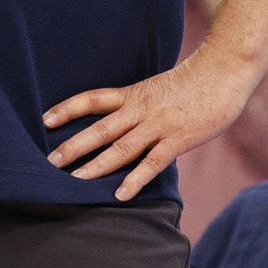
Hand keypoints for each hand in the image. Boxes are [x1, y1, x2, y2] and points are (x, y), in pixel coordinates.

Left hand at [42, 50, 251, 201]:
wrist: (222, 73)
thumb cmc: (192, 82)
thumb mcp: (156, 88)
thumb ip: (138, 105)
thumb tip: (120, 121)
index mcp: (133, 94)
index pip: (92, 99)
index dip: (67, 108)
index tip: (45, 120)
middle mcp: (140, 110)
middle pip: (100, 128)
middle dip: (74, 146)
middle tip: (50, 161)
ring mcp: (158, 126)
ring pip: (121, 148)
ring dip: (97, 165)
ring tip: (75, 181)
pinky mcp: (178, 140)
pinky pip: (152, 163)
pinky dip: (135, 180)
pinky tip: (120, 194)